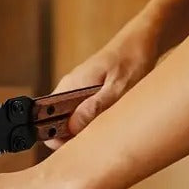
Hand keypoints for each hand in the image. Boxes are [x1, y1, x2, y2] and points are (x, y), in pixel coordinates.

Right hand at [47, 17, 159, 148]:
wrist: (142, 40)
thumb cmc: (132, 59)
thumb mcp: (118, 86)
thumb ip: (96, 107)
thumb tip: (72, 127)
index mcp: (70, 85)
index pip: (45, 117)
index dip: (54, 136)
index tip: (72, 147)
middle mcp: (69, 88)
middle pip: (57, 123)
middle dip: (71, 138)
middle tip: (96, 142)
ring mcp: (77, 91)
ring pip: (71, 120)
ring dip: (84, 131)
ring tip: (106, 132)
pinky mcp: (87, 94)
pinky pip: (82, 114)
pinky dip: (93, 124)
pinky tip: (108, 124)